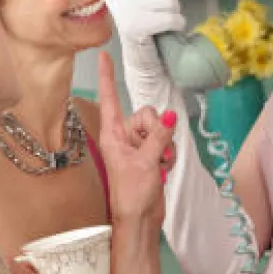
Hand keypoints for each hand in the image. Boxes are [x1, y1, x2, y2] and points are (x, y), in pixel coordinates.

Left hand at [97, 51, 175, 225]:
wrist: (140, 219)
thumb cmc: (132, 194)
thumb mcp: (146, 162)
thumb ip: (159, 136)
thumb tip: (170, 116)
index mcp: (113, 134)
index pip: (109, 99)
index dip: (107, 77)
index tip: (103, 55)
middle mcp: (124, 136)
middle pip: (146, 113)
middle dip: (157, 130)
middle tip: (153, 152)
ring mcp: (138, 145)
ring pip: (160, 128)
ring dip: (165, 145)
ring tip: (157, 165)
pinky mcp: (150, 154)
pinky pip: (166, 141)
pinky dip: (168, 154)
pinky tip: (162, 169)